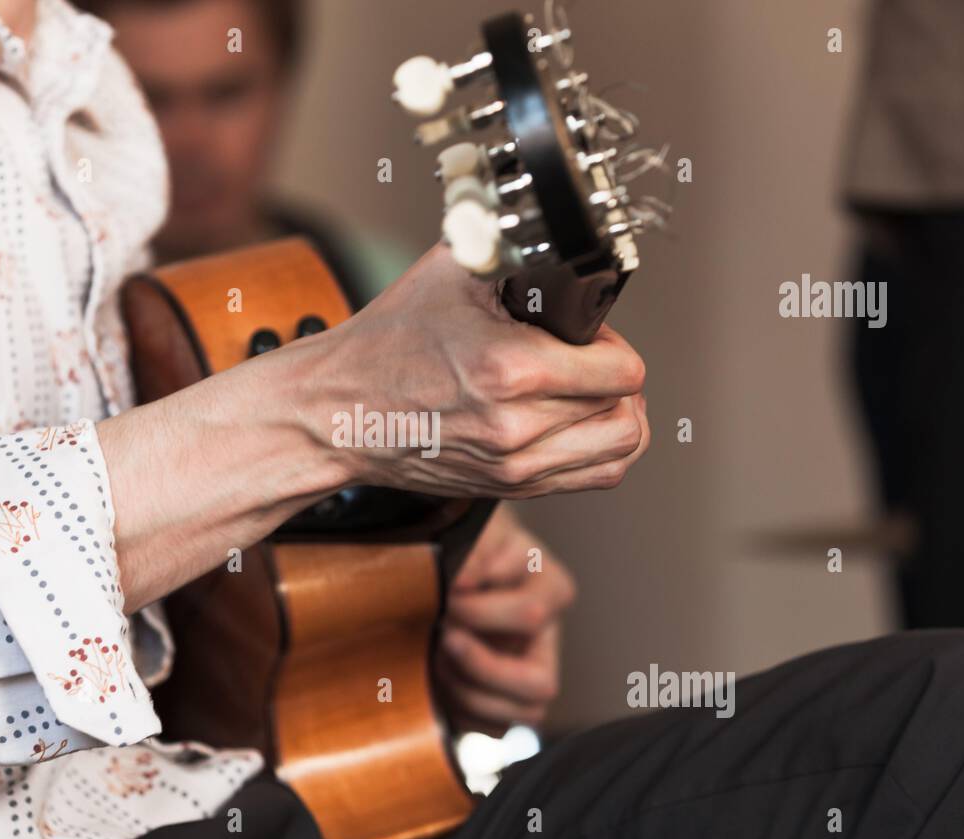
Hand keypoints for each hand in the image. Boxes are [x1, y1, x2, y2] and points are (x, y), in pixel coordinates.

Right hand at [102, 243, 645, 611]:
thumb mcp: (453, 270)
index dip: (613, 346)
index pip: (622, 371)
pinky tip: (578, 424)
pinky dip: (601, 450)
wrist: (337, 411)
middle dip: (615, 379)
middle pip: (626, 410)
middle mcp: (518, 426)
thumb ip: (516, 247)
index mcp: (511, 368)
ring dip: (617, 418)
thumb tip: (560, 224)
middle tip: (588, 362)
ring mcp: (515, 466)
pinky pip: (594, 477)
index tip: (590, 337)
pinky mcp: (509, 489)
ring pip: (620, 450)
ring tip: (591, 395)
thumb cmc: (387, 341)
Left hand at [435, 506, 575, 735]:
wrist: (444, 557)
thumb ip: (475, 552)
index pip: (532, 615)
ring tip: (435, 659)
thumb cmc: (464, 541)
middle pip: (540, 684)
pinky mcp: (503, 698)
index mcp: (552, 587)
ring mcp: (529, 671)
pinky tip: (436, 679)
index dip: (481, 610)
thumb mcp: (475, 531)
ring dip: (470, 693)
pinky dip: (461, 712)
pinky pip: (494, 730)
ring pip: (526, 715)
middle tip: (442, 638)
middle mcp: (548, 636)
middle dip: (482, 666)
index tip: (446, 592)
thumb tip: (462, 583)